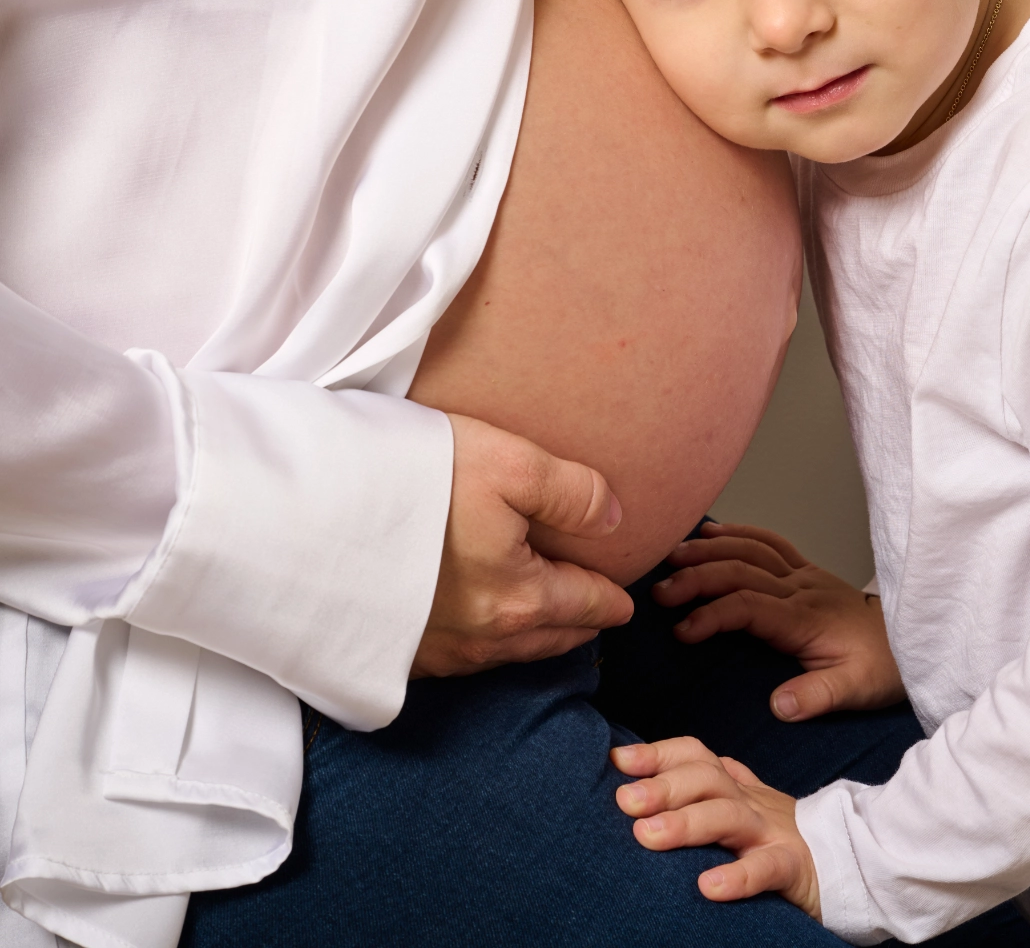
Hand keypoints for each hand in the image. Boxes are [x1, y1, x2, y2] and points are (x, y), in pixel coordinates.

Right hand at [412, 414, 632, 675]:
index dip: (615, 599)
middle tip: (598, 611)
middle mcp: (482, 640)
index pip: (588, 606)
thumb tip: (615, 520)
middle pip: (552, 639)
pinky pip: (460, 659)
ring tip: (548, 616)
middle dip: (579, 624)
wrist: (308, 519)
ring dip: (533, 636)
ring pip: (506, 653)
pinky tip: (479, 625)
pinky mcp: (394, 654)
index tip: (628, 602)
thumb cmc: (414, 482)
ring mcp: (435, 655)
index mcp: (520, 599)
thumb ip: (573, 493)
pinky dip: (484, 644)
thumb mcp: (511, 463)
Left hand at [613, 736, 819, 917]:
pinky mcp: (794, 867)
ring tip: (647, 837)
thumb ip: (701, 793)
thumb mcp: (738, 807)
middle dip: (663, 786)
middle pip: (706, 780)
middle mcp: (750, 801)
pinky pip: (766, 868)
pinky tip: (709, 887)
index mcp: (735, 786)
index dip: (658, 753)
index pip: (696, 756)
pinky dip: (738, 876)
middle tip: (623, 801)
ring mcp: (773, 831)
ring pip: (728, 817)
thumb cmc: (776, 835)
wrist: (850, 859)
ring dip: (686, 823)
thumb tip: (638, 781)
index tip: (618, 759)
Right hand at [654, 521, 904, 719]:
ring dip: (710, 549)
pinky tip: (712, 531)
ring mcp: (803, 574)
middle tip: (660, 591)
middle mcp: (800, 588)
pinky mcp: (807, 570)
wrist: (910, 643)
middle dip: (698, 577)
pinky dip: (738, 531)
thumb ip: (817, 696)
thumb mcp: (855, 692)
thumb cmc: (880, 669)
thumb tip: (780, 706)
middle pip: (741, 570)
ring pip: (750, 549)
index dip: (712, 614)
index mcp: (805, 619)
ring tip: (672, 555)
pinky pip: (768, 541)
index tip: (682, 632)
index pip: (748, 607)